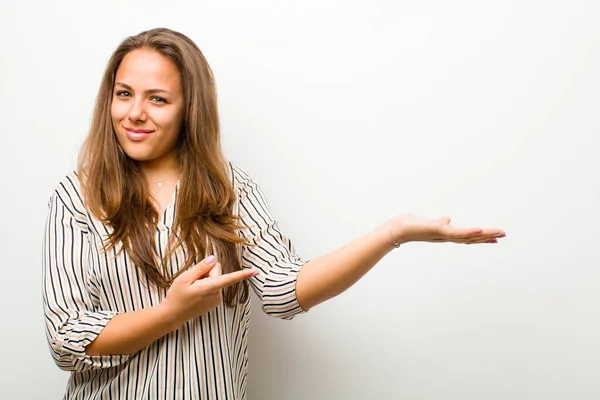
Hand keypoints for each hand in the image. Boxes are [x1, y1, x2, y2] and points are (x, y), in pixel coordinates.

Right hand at [161, 255, 257, 325]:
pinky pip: (214, 286)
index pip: (230, 278)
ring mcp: (217, 300)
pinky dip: (206, 286)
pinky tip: (196, 292)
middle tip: (193, 279)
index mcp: (210, 288)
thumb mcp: (184, 278)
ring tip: (193, 287)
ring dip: (206, 279)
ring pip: (216, 279)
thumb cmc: (176, 296)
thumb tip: (214, 259)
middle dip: (207, 271)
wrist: (172, 315)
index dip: (243, 274)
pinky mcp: (215, 302)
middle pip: (218, 272)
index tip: (256, 271)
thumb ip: (201, 268)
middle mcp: (216, 295)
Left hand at [388, 214, 504, 244]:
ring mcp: (444, 235)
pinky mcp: (439, 231)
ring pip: (468, 236)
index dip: (482, 238)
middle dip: (488, 237)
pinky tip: (479, 230)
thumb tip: (447, 219)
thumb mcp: (429, 223)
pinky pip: (457, 233)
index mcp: (446, 234)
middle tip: (504, 235)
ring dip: (484, 235)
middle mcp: (447, 237)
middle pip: (471, 239)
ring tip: (498, 232)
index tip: (496, 237)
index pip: (467, 237)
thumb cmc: (411, 226)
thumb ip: (440, 222)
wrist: (397, 229)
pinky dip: (469, 232)